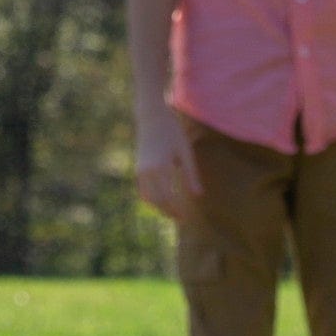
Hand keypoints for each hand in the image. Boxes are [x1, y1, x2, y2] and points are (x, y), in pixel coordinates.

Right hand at [136, 108, 200, 222]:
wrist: (151, 116)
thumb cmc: (172, 131)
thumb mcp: (185, 152)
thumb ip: (191, 175)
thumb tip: (198, 196)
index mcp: (162, 167)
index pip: (168, 198)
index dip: (176, 210)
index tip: (186, 218)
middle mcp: (148, 170)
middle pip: (157, 201)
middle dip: (168, 212)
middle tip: (181, 219)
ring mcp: (140, 170)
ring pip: (148, 198)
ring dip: (160, 207)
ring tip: (173, 212)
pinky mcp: (138, 168)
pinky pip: (143, 190)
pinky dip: (152, 199)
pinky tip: (163, 201)